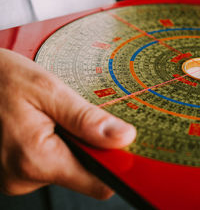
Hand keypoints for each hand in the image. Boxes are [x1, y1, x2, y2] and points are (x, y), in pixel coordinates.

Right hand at [0, 49, 135, 197]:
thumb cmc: (1, 79)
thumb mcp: (49, 90)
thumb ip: (86, 119)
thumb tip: (122, 138)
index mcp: (35, 159)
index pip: (97, 183)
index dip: (116, 166)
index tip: (126, 148)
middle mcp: (24, 177)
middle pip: (84, 174)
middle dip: (90, 148)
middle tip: (78, 118)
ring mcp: (17, 177)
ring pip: (68, 167)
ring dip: (71, 144)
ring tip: (55, 118)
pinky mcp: (16, 172)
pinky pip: (51, 163)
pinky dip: (57, 146)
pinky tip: (45, 125)